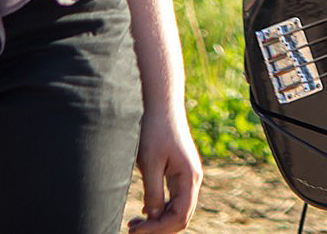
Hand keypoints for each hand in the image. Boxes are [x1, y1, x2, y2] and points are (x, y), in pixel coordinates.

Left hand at [127, 106, 200, 233]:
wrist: (162, 105)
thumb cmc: (155, 130)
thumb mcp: (150, 163)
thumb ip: (153, 192)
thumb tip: (153, 217)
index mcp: (189, 178)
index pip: (180, 216)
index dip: (159, 229)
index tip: (137, 230)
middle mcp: (193, 179)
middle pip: (180, 216)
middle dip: (158, 228)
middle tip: (132, 229)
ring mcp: (187, 176)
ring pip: (177, 209)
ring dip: (158, 220)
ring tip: (135, 223)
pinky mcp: (180, 172)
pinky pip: (174, 198)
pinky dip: (161, 209)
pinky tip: (144, 211)